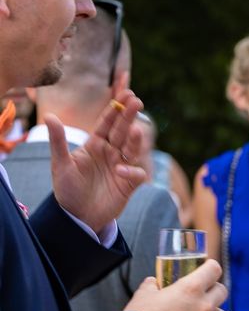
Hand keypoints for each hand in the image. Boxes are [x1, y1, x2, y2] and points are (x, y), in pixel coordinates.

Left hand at [47, 88, 146, 232]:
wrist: (77, 216)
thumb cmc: (68, 189)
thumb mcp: (60, 165)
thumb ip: (58, 141)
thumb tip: (49, 116)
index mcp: (95, 145)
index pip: (107, 124)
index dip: (116, 109)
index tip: (125, 94)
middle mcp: (111, 153)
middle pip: (122, 131)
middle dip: (129, 116)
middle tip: (136, 101)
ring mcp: (121, 167)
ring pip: (132, 149)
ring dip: (135, 140)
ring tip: (137, 130)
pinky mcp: (129, 184)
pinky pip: (135, 174)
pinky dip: (130, 171)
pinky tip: (120, 170)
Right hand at [123, 259, 227, 310]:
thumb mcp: (144, 294)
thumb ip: (153, 284)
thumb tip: (154, 282)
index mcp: (191, 288)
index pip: (214, 269)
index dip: (210, 268)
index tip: (207, 271)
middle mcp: (204, 306)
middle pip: (222, 291)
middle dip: (213, 291)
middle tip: (203, 294)